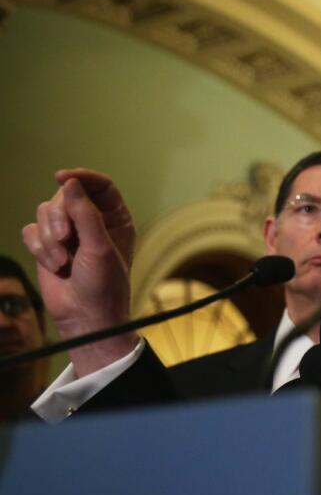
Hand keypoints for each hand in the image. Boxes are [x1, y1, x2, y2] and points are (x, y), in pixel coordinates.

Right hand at [22, 169, 137, 373]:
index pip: (100, 186)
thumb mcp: (99, 247)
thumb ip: (86, 214)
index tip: (62, 177)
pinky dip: (39, 248)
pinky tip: (54, 266)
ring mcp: (69, 233)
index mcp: (115, 219)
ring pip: (45, 212)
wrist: (84, 317)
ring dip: (49, 238)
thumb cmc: (103, 285)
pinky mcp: (48, 246)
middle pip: (65, 197)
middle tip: (65, 239)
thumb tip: (71, 183)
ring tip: (62, 261)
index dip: (81, 178)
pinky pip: (31, 231)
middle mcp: (92, 222)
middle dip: (59, 217)